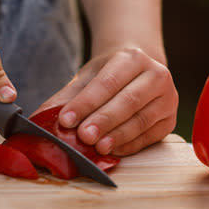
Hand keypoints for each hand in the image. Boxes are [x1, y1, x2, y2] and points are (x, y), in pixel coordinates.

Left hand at [37, 47, 177, 155]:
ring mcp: (168, 98)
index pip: (108, 82)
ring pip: (142, 120)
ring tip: (98, 148)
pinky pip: (150, 136)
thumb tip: (38, 121)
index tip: (66, 119)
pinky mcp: (170, 120)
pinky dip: (130, 145)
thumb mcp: (86, 77)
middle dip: (103, 121)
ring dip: (118, 136)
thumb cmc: (109, 75)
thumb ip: (66, 98)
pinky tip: (113, 151)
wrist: (138, 71)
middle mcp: (156, 75)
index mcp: (133, 58)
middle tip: (83, 136)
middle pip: (128, 102)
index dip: (86, 103)